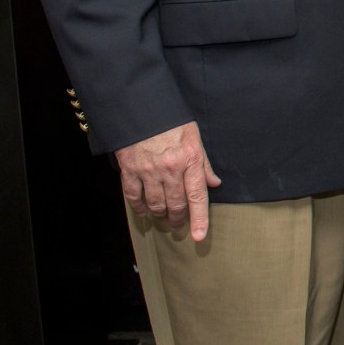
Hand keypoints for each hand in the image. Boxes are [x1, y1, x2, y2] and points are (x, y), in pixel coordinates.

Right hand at [117, 121, 219, 239]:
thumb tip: (214, 183)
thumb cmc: (171, 122)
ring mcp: (148, 170)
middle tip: (179, 225)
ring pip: (156, 204)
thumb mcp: (194, 138)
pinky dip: (139, 208)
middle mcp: (170, 168)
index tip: (199, 236)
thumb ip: (203, 164)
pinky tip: (144, 212)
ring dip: (161, 216)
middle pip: (176, 204)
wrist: (141, 108)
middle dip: (179, 219)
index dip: (199, 219)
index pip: (197, 196)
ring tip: (164, 219)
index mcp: (189, 159)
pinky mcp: (130, 169)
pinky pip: (133, 196)